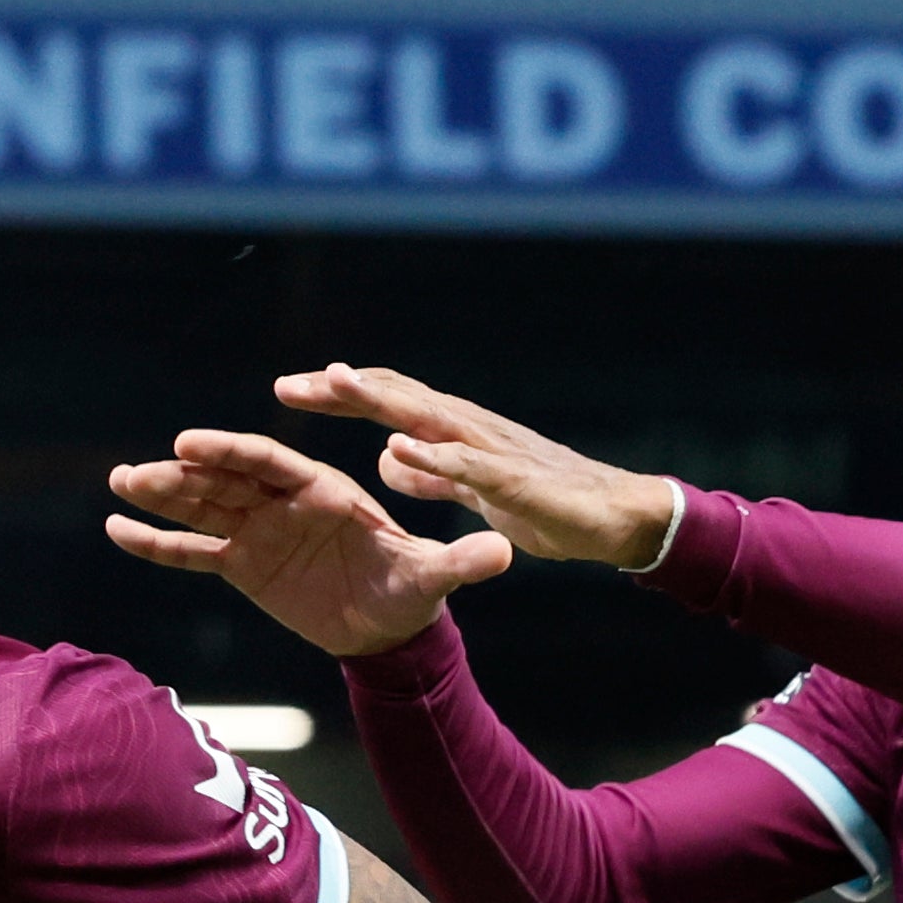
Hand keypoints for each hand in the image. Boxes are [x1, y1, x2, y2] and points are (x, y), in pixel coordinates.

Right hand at [106, 428, 512, 656]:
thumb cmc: (413, 590)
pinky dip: (157, 544)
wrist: (390, 625)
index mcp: (323, 491)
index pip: (271, 464)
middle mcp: (284, 503)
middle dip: (183, 473)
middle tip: (138, 470)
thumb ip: (459, 563)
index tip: (192, 442)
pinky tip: (117, 531)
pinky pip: (193, 553)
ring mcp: (259, 531)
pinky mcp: (243, 564)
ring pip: (202, 508)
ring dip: (160, 497)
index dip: (231, 452)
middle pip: (226, 480)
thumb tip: (503, 553)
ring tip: (117, 486)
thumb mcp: (436, 578)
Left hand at [275, 363, 678, 568]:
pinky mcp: (516, 481)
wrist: (614, 518)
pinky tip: (398, 448)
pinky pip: (468, 466)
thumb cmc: (546, 503)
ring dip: (380, 399)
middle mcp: (468, 429)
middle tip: (288, 386)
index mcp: (453, 434)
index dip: (338, 397)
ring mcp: (492, 450)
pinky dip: (433, 456)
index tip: (290, 392)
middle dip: (341, 391)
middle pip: (395, 398)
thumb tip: (385, 458)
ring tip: (335, 384)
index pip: (387, 403)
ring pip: (426, 416)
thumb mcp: (473, 494)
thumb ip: (430, 474)